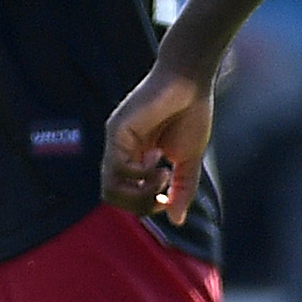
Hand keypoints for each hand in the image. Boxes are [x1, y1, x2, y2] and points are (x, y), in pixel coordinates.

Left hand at [103, 62, 211, 224]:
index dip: (145, 206)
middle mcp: (121, 151)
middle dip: (140, 205)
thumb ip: (180, 190)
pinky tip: (159, 165)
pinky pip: (117, 168)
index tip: (167, 197)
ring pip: (110, 188)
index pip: (125, 196)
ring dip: (140, 194)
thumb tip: (177, 221)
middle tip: (164, 193)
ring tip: (164, 176)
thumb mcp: (188, 161)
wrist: (191, 80)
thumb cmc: (191, 113)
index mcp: (135, 157)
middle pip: (112, 196)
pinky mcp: (117, 130)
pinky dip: (139, 176)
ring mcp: (116, 141)